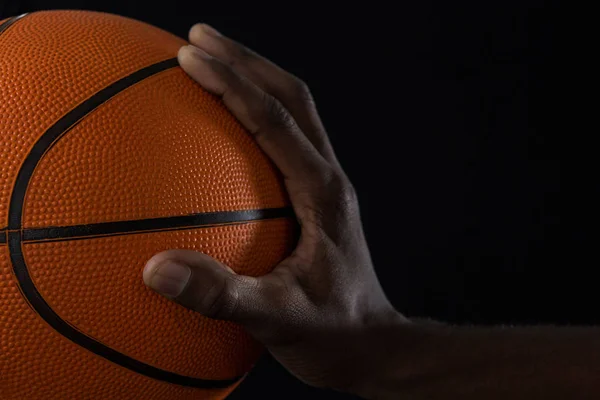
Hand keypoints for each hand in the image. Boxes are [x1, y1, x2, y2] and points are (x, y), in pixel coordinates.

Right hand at [143, 23, 405, 393]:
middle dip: (245, 61)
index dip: (233, 83)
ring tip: (211, 60)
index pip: (275, 121)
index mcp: (323, 193)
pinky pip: (286, 143)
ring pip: (294, 113)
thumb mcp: (276, 320)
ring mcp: (326, 185)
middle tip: (197, 38)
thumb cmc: (330, 334)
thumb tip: (156, 269)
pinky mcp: (318, 198)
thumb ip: (221, 296)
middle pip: (292, 98)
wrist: (371, 345)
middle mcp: (328, 178)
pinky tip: (221, 127)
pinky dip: (256, 117)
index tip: (189, 56)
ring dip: (255, 80)